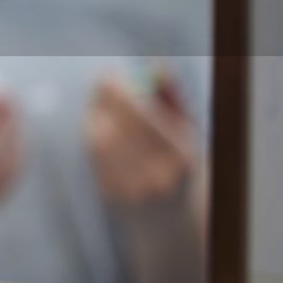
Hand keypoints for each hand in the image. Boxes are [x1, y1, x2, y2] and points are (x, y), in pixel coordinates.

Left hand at [85, 69, 198, 204]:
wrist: (173, 218)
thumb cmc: (182, 161)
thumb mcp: (188, 130)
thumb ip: (172, 97)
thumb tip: (159, 63)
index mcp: (180, 158)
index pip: (141, 117)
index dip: (120, 92)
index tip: (111, 71)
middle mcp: (155, 177)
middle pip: (116, 127)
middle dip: (106, 98)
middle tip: (105, 79)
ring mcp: (130, 189)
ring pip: (100, 140)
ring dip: (97, 113)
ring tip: (103, 100)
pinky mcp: (110, 195)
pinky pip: (94, 155)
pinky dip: (94, 133)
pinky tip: (100, 123)